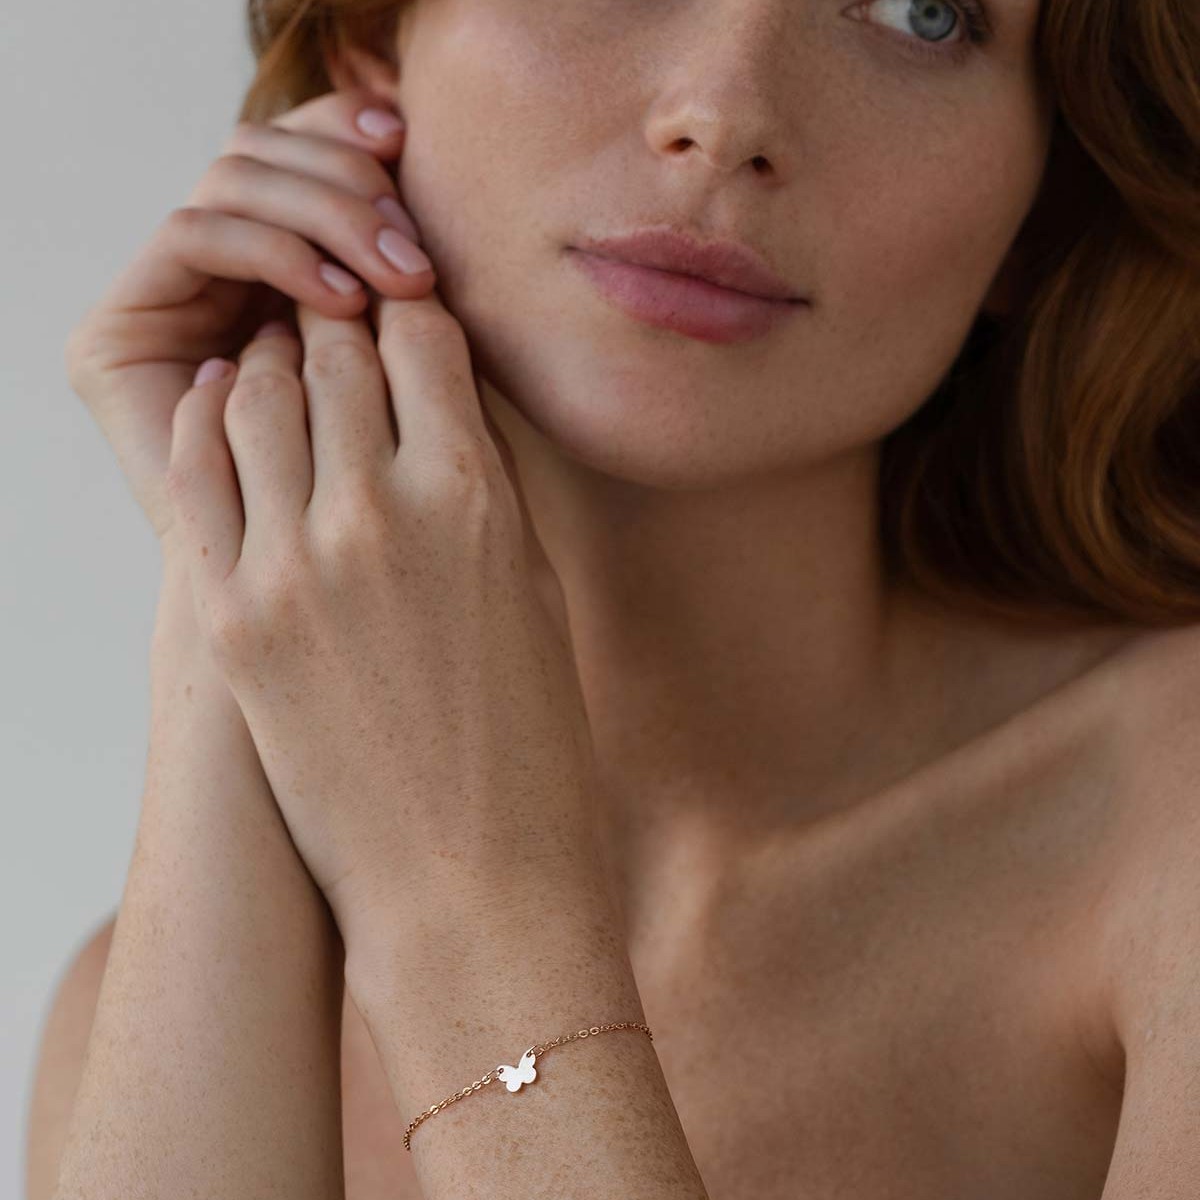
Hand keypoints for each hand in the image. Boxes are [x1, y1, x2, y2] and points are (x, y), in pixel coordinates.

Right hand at [64, 88, 431, 544]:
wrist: (339, 626)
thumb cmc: (407, 519)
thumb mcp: (433, 385)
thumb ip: (415, 295)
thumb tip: (421, 171)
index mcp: (278, 281)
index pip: (301, 159)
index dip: (351, 140)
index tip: (413, 149)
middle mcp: (215, 284)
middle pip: (265, 156)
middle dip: (348, 183)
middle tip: (417, 248)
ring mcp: (164, 307)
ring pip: (233, 182)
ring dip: (324, 213)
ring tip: (396, 280)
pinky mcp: (117, 335)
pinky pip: (195, 235)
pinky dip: (275, 248)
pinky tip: (341, 302)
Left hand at [162, 294, 599, 949]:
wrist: (470, 880)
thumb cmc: (529, 739)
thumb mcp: (532, 589)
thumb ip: (480, 486)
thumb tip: (439, 409)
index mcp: (473, 498)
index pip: (424, 339)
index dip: (413, 308)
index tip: (403, 304)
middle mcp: (377, 512)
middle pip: (336, 354)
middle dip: (340, 319)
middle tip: (337, 311)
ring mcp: (292, 563)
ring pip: (260, 397)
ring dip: (275, 362)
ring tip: (285, 357)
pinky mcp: (232, 617)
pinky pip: (202, 475)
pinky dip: (214, 424)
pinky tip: (229, 404)